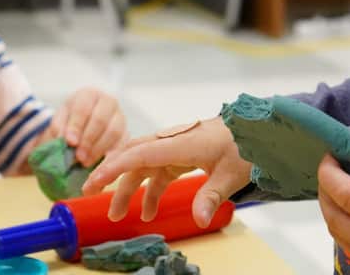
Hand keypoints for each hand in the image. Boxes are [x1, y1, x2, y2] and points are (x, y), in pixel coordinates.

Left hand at [48, 87, 127, 166]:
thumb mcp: (60, 121)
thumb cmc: (69, 122)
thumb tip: (65, 140)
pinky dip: (111, 156)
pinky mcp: (127, 132)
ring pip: (114, 132)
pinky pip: (122, 144)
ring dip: (99, 149)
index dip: (76, 126)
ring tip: (86, 162)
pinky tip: (100, 165)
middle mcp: (108, 102)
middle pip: (100, 120)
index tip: (70, 142)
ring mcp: (120, 116)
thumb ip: (60, 128)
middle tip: (78, 157)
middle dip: (89, 140)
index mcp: (89, 95)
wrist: (82, 125)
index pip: (83, 109)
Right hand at [83, 117, 251, 226]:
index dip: (114, 168)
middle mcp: (173, 142)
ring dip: (129, 188)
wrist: (261, 130)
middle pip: (133, 156)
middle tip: (88, 194)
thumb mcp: (231, 175)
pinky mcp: (182, 154)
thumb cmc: (247, 146)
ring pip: (143, 165)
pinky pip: (158, 171)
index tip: (94, 183)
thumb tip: (199, 219)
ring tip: (117, 214)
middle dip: (110, 175)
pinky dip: (150, 189)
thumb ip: (211, 197)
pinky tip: (148, 210)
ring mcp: (176, 147)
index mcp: (180, 143)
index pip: (138, 154)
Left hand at [318, 136, 349, 274]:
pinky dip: (343, 224)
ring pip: (337, 234)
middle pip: (334, 216)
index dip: (330, 172)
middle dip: (325, 188)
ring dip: (331, 207)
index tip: (331, 155)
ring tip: (339, 185)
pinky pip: (349, 246)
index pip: (346, 195)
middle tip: (332, 167)